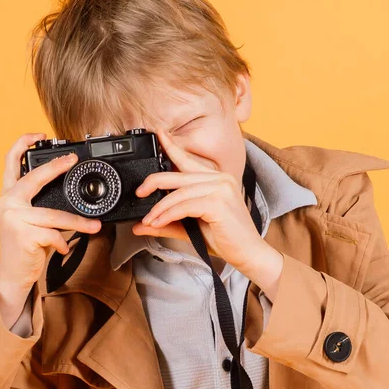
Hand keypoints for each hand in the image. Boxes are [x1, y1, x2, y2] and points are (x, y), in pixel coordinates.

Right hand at [0, 133, 101, 322]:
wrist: (13, 273)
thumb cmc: (26, 244)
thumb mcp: (30, 219)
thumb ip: (41, 203)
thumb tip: (72, 194)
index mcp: (9, 195)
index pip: (10, 161)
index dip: (23, 143)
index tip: (40, 134)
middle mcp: (7, 202)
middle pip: (34, 178)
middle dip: (55, 167)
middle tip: (72, 160)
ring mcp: (13, 219)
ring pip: (54, 214)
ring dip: (78, 222)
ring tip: (94, 225)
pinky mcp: (22, 236)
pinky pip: (53, 234)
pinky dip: (62, 242)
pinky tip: (61, 247)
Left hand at [132, 128, 264, 271]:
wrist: (248, 254)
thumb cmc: (226, 240)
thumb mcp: (190, 228)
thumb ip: (167, 223)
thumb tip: (140, 226)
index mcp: (217, 179)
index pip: (189, 160)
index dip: (172, 146)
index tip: (158, 134)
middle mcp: (221, 179)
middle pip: (179, 175)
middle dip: (154, 182)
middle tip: (139, 192)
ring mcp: (221, 189)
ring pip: (179, 192)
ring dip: (159, 207)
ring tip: (148, 220)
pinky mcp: (219, 203)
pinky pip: (185, 205)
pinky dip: (168, 215)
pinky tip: (158, 223)